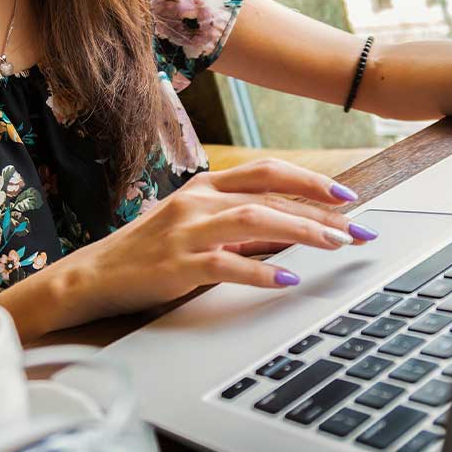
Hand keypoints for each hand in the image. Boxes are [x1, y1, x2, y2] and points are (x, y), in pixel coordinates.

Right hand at [59, 159, 379, 320]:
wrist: (93, 276)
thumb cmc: (150, 253)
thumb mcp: (197, 228)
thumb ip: (241, 226)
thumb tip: (295, 231)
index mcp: (205, 187)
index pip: (267, 172)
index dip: (310, 181)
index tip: (348, 198)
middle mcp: (198, 201)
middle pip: (270, 195)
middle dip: (321, 212)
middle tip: (358, 230)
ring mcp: (186, 231)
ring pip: (255, 220)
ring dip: (301, 231)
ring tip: (335, 246)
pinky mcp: (177, 265)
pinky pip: (227, 264)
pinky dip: (261, 270)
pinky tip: (287, 279)